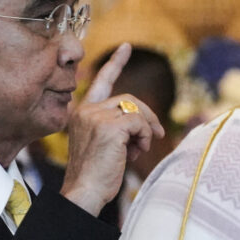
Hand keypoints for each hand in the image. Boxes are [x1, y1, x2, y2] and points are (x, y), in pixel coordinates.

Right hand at [61, 44, 164, 213]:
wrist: (84, 192)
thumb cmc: (95, 175)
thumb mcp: (104, 145)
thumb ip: (117, 128)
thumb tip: (144, 123)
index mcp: (81, 112)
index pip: (101, 81)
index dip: (115, 63)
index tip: (126, 47)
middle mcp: (86, 110)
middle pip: (129, 99)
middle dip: (147, 116)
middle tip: (158, 135)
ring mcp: (96, 117)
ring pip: (135, 111)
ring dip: (146, 130)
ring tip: (141, 149)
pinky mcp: (109, 127)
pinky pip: (139, 123)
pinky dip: (144, 137)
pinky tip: (136, 154)